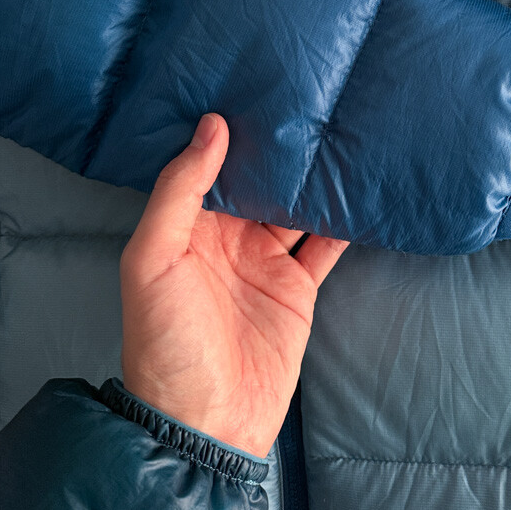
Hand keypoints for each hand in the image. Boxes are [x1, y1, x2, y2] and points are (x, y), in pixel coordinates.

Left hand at [120, 113, 347, 457]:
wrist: (206, 424)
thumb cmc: (166, 343)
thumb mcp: (152, 260)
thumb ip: (179, 192)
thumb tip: (211, 126)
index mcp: (186, 227)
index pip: (209, 166)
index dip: (227, 130)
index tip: (250, 85)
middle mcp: (225, 238)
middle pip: (256, 182)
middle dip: (276, 148)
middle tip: (304, 98)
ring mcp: (264, 262)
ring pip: (293, 206)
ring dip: (311, 178)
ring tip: (336, 133)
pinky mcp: (297, 288)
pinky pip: (324, 245)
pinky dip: (342, 222)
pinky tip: (358, 192)